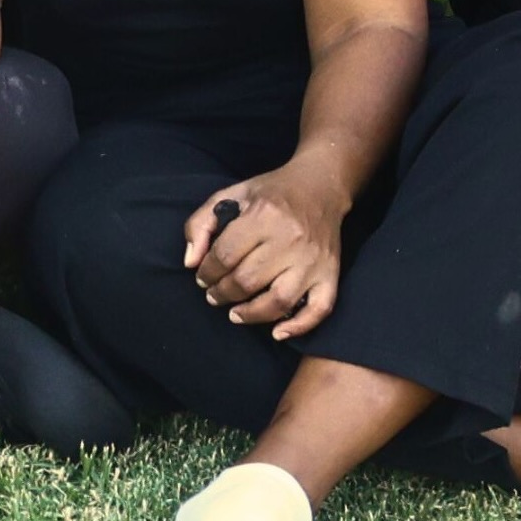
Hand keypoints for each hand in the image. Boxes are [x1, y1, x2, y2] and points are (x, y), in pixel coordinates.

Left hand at [187, 171, 348, 338]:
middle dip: (222, 293)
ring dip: (250, 314)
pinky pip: (319, 309)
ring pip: (278, 300)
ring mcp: (312, 260)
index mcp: (263, 215)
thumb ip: (201, 224)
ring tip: (235, 313)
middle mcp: (290, 239)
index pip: (225, 255)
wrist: (320, 187)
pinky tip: (277, 332)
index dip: (207, 272)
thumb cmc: (270, 193)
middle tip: (214, 295)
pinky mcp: (330, 274)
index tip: (202, 277)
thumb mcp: (230, 195)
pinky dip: (298, 327)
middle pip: (247, 280)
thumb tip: (190, 262)